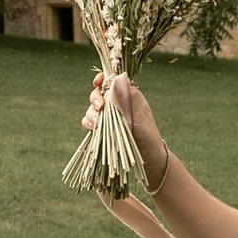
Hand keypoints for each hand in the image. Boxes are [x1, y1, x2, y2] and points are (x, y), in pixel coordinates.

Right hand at [86, 70, 169, 192]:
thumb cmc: (149, 136)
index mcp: (128, 96)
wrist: (148, 159)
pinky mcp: (102, 130)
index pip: (111, 82)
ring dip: (92, 112)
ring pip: (92, 108)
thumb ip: (130, 97)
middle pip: (98, 93)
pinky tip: (95, 128)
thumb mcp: (142, 114)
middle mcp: (117, 105)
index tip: (97, 82)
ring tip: (98, 122)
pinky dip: (89, 123)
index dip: (102, 79)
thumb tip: (118, 79)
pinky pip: (89, 122)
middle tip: (100, 106)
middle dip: (95, 97)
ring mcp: (108, 118)